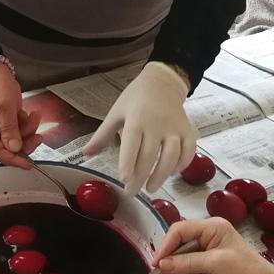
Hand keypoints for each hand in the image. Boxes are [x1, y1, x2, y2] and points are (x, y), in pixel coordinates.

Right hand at [0, 64, 41, 168]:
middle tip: (37, 136)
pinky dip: (26, 127)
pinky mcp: (4, 129)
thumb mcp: (5, 105)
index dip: (12, 159)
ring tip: (33, 117)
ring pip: (16, 143)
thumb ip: (9, 128)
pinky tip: (28, 115)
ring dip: (28, 132)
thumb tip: (14, 148)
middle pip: (7, 149)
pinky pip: (18, 135)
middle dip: (24, 142)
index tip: (26, 163)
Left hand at [83, 62, 196, 194]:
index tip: (124, 179)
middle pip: (150, 155)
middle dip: (141, 177)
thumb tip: (85, 154)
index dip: (128, 162)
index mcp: (136, 119)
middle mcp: (157, 124)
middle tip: (132, 191)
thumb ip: (102, 135)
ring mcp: (175, 128)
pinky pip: (188, 151)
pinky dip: (181, 165)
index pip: (132, 144)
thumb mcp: (116, 113)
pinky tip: (170, 173)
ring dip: (161, 175)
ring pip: (171, 156)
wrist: (162, 83)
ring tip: (150, 188)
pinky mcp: (188, 130)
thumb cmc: (135, 99)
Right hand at [153, 218, 273, 273]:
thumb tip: (161, 264)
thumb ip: (186, 262)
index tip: (156, 264)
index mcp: (212, 228)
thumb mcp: (216, 264)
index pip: (179, 230)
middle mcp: (208, 238)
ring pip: (182, 264)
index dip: (166, 246)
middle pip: (178, 248)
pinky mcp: (208, 272)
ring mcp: (207, 256)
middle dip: (174, 266)